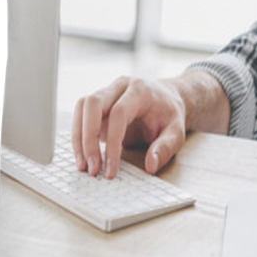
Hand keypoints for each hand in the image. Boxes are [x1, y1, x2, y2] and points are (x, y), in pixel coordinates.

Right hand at [72, 76, 187, 179]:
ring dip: (78, 138)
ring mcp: (107, 93)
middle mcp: (120, 87)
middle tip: (92, 168)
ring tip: (83, 166)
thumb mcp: (177, 131)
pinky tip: (83, 157)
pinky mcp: (98, 104)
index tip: (111, 169)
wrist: (167, 97)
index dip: (112, 142)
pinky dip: (78, 136)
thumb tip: (150, 165)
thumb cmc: (170, 114)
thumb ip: (166, 147)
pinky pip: (81, 115)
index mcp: (141, 90)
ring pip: (82, 107)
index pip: (119, 112)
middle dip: (88, 138)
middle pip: (92, 103)